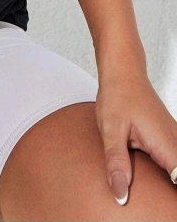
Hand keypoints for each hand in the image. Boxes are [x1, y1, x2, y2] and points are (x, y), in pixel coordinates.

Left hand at [96, 71, 176, 204]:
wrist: (124, 73)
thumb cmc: (118, 96)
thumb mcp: (111, 129)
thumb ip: (116, 163)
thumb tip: (120, 196)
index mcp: (167, 146)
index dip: (173, 201)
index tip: (166, 211)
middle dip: (171, 197)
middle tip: (157, 210)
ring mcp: (176, 142)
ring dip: (169, 185)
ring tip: (156, 197)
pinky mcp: (170, 141)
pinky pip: (174, 164)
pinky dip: (169, 175)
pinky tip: (157, 182)